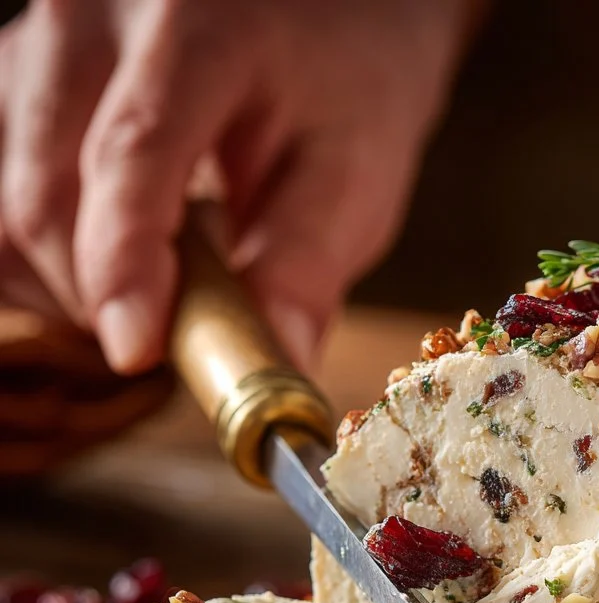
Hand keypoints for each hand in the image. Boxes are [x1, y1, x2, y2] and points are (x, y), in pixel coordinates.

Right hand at [0, 0, 473, 373]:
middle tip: (178, 335)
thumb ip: (308, 264)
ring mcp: (38, 40)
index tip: (136, 350)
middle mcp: (93, 15)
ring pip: (4, 200)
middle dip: (103, 295)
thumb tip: (276, 364)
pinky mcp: (16, 73)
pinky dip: (42, 252)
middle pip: (46, 191)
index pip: (134, 151)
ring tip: (158, 281)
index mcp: (198, 28)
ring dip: (66, 279)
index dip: (125, 262)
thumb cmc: (347, 85)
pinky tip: (111, 253)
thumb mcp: (356, 172)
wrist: (322, 7)